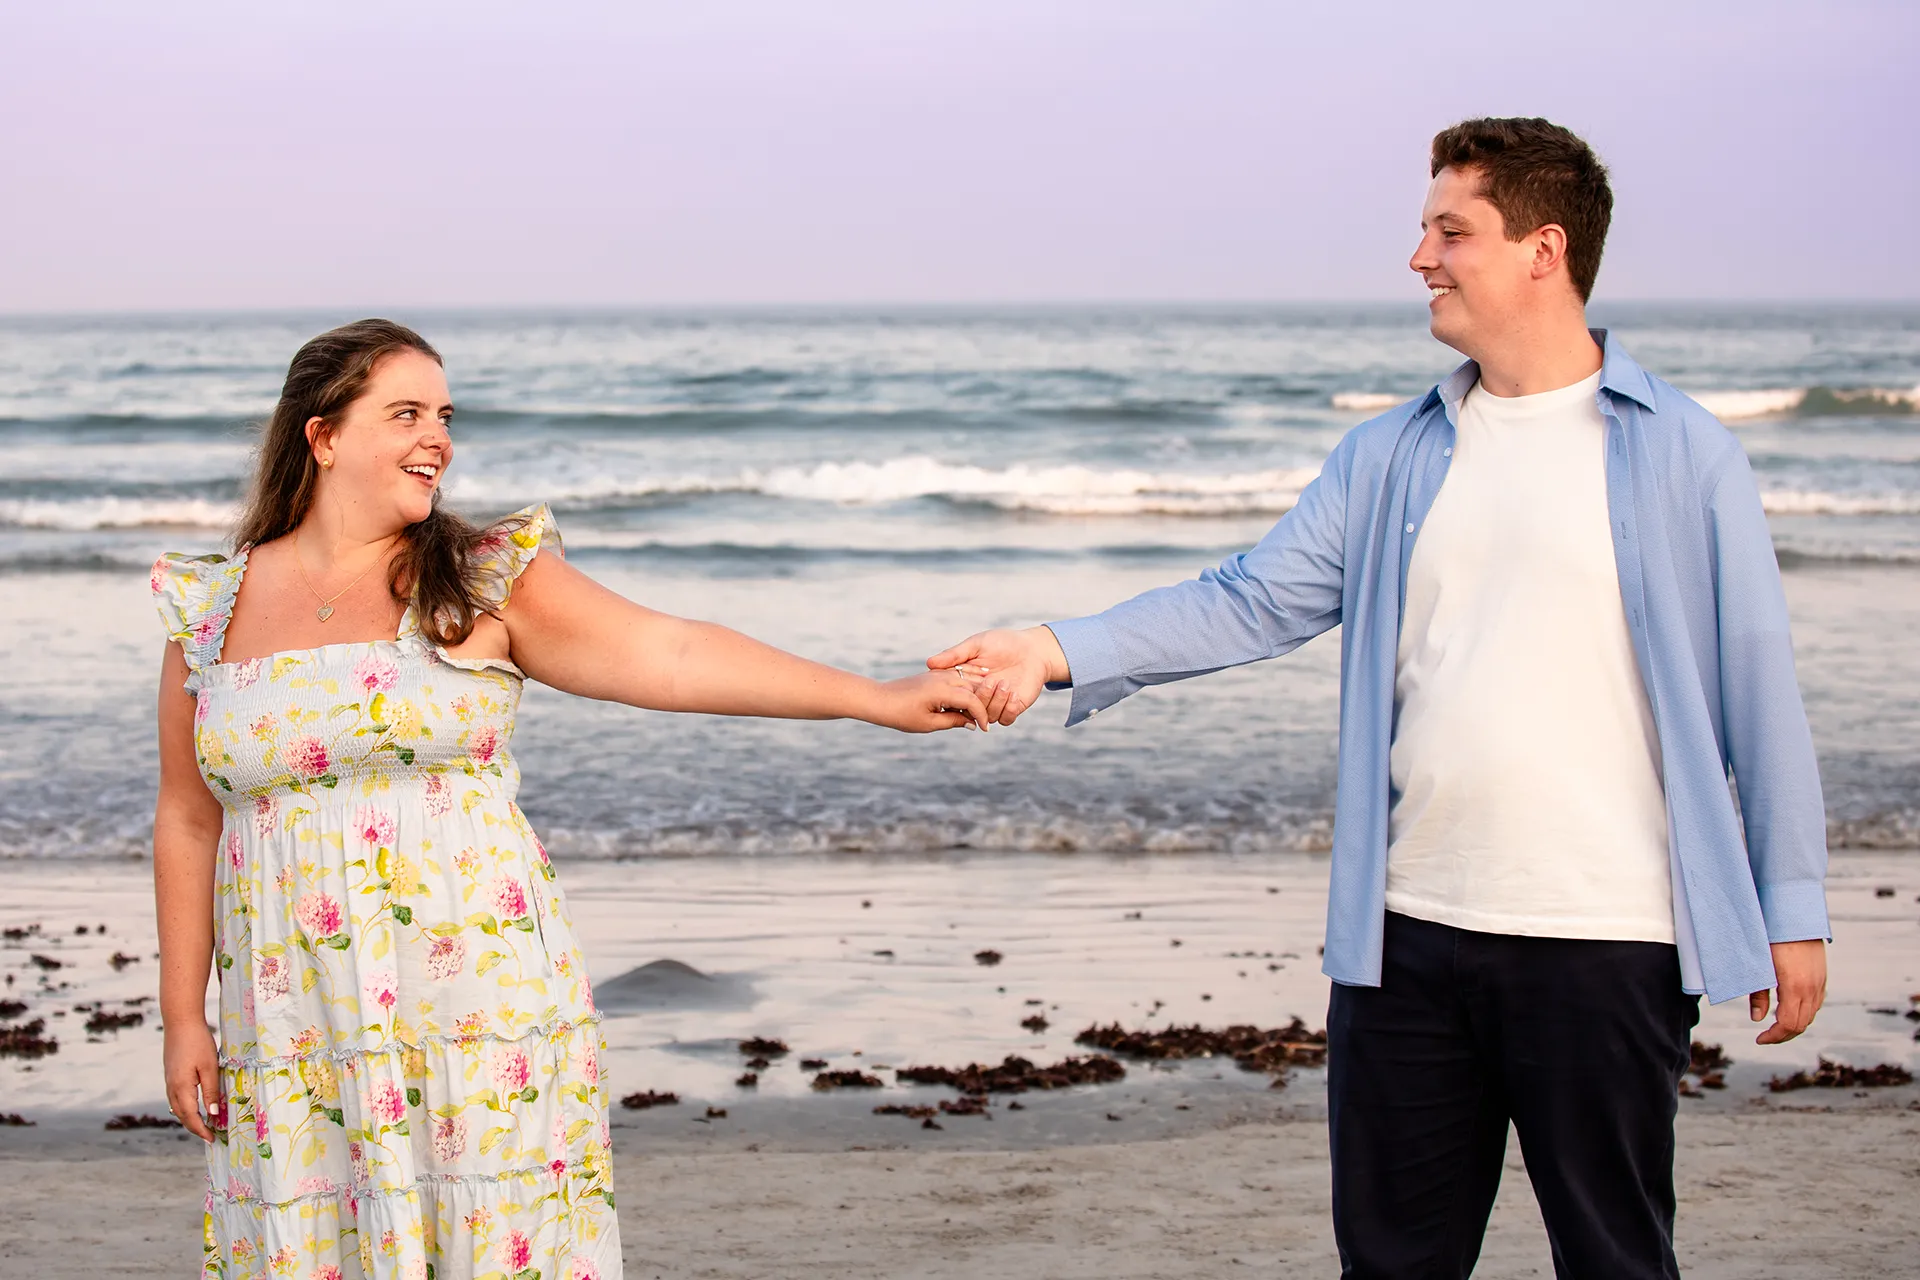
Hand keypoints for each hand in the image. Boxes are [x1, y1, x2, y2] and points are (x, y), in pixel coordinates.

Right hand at [164, 1020, 223, 1141]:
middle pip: (182, 1115)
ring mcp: (169, 1081)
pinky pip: (176, 1098)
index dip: (201, 1129)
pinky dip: (185, 1107)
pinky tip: (194, 1107)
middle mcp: (171, 1088)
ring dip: (189, 1118)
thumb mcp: (210, 1067)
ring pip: (177, 1108)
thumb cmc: (198, 1043)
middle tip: (210, 1136)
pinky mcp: (170, 1075)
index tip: (212, 1139)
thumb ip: (211, 1091)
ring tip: (204, 1125)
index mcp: (181, 1088)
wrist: (180, 1022)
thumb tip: (213, 1114)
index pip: (191, 1116)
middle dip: (195, 1127)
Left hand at [864, 669, 990, 732]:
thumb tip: (972, 723)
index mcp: (942, 690)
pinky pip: (956, 679)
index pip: (973, 700)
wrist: (879, 699)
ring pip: (967, 682)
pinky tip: (962, 704)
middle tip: (982, 722)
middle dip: (981, 705)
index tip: (984, 729)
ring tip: (974, 714)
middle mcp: (943, 678)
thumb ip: (953, 721)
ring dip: (974, 696)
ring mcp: (939, 674)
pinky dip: (964, 690)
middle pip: (974, 688)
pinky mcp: (934, 675)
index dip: (981, 716)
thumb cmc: (901, 714)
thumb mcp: (929, 723)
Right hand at [927, 626, 1067, 726]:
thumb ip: (954, 655)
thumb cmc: (1003, 642)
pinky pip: (1006, 719)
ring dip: (994, 702)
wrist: (1032, 649)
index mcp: (967, 682)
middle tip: (989, 680)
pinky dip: (1008, 710)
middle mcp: (980, 695)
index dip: (956, 693)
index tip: (962, 682)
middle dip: (979, 697)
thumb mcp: (976, 645)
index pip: (955, 695)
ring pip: (988, 717)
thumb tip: (929, 663)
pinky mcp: (1013, 707)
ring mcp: (996, 703)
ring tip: (1003, 683)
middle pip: (970, 709)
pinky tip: (1013, 694)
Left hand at [1750, 938, 1826, 1043]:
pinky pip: (1815, 1004)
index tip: (1759, 1039)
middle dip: (1783, 1035)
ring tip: (1774, 1026)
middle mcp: (1812, 988)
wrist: (1795, 916)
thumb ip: (1758, 993)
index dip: (1774, 1036)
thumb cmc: (1771, 938)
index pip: (1789, 1024)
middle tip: (1765, 1036)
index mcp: (1795, 986)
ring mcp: (1820, 983)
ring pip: (1810, 1015)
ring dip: (1793, 1025)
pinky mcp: (1822, 977)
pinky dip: (1802, 1013)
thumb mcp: (1760, 966)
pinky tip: (1788, 1010)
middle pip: (1801, 1024)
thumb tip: (1757, 1018)